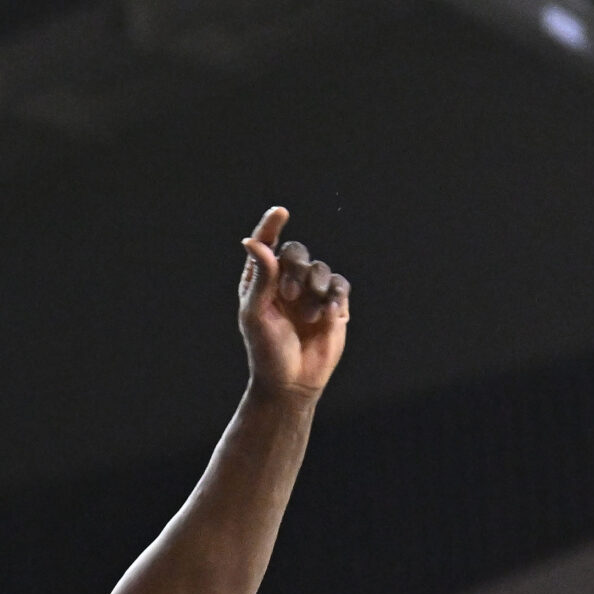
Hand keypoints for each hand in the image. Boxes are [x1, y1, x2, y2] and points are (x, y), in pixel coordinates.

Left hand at [238, 207, 349, 398]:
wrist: (293, 381)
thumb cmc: (266, 350)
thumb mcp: (256, 313)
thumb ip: (260, 276)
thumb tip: (253, 241)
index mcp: (261, 282)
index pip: (266, 246)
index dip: (272, 226)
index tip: (280, 212)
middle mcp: (286, 283)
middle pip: (297, 252)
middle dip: (295, 270)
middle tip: (289, 295)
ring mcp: (311, 293)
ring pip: (320, 268)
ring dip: (316, 288)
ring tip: (309, 315)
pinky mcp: (333, 305)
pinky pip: (340, 286)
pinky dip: (335, 297)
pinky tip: (329, 315)